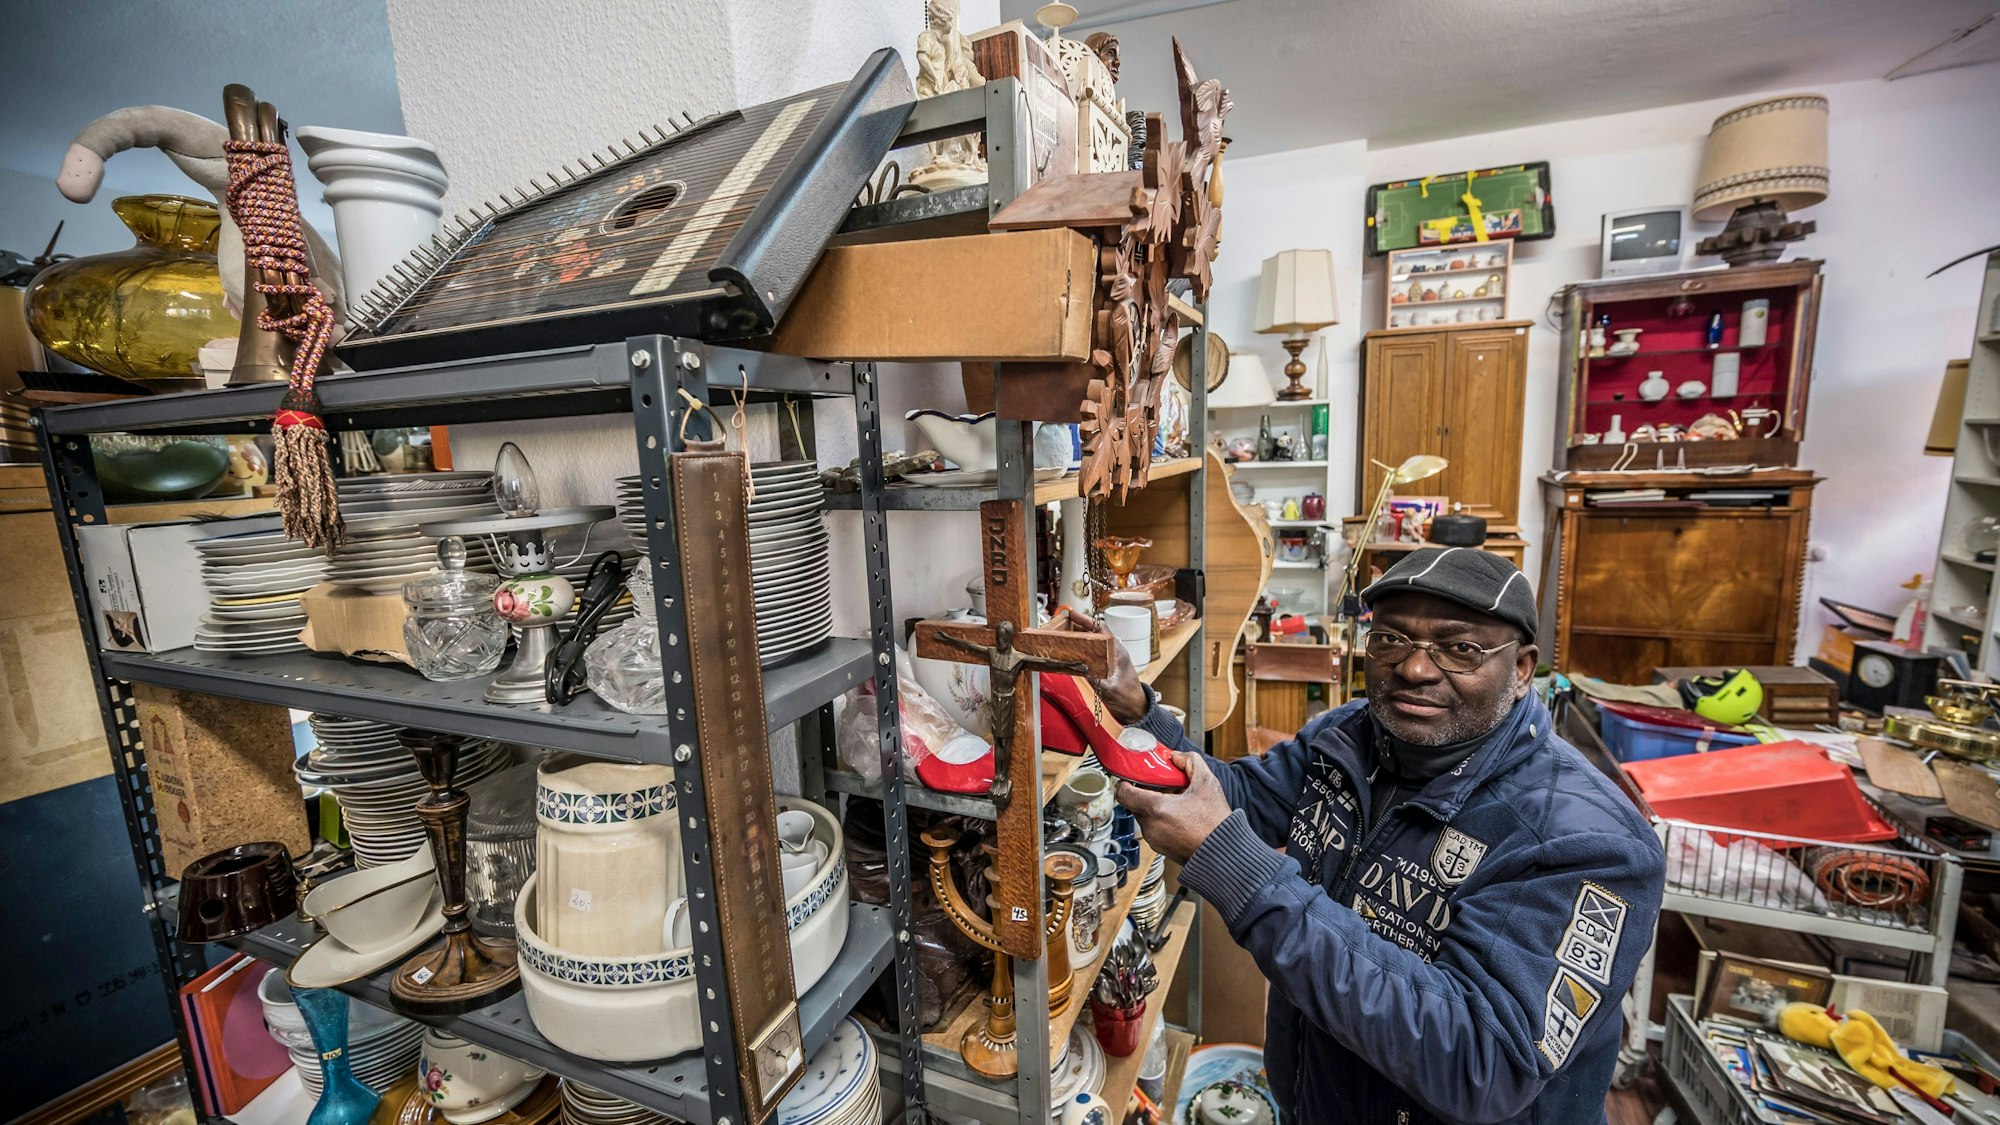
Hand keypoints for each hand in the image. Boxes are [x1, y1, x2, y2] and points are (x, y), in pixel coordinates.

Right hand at [1052, 607, 1145, 722]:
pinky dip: (1081, 647)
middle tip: (1062, 622)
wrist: (1136, 709)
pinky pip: (1092, 651)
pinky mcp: (1106, 666)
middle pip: (1095, 632)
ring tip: (1063, 632)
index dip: (1086, 620)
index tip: (1073, 615)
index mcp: (1118, 653)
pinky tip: (1071, 649)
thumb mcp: (1111, 690)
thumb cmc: (1128, 699)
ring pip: (1093, 641)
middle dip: (1078, 626)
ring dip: (1079, 635)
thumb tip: (1081, 668)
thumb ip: (1097, 679)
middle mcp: (1114, 652)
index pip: (1102, 629)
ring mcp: (1110, 658)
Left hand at [1115, 752, 1231, 863]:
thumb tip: (1176, 757)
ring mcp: (1154, 839)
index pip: (1123, 792)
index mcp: (1156, 809)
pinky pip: (1154, 827)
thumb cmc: (1215, 824)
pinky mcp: (1160, 847)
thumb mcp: (1207, 783)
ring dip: (1156, 806)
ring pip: (1145, 815)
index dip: (1126, 780)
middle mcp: (1150, 826)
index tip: (1135, 775)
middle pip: (1135, 802)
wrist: (1223, 852)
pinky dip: (1162, 819)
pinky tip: (1180, 815)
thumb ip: (1190, 762)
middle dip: (1148, 792)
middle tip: (1165, 786)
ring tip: (1177, 801)